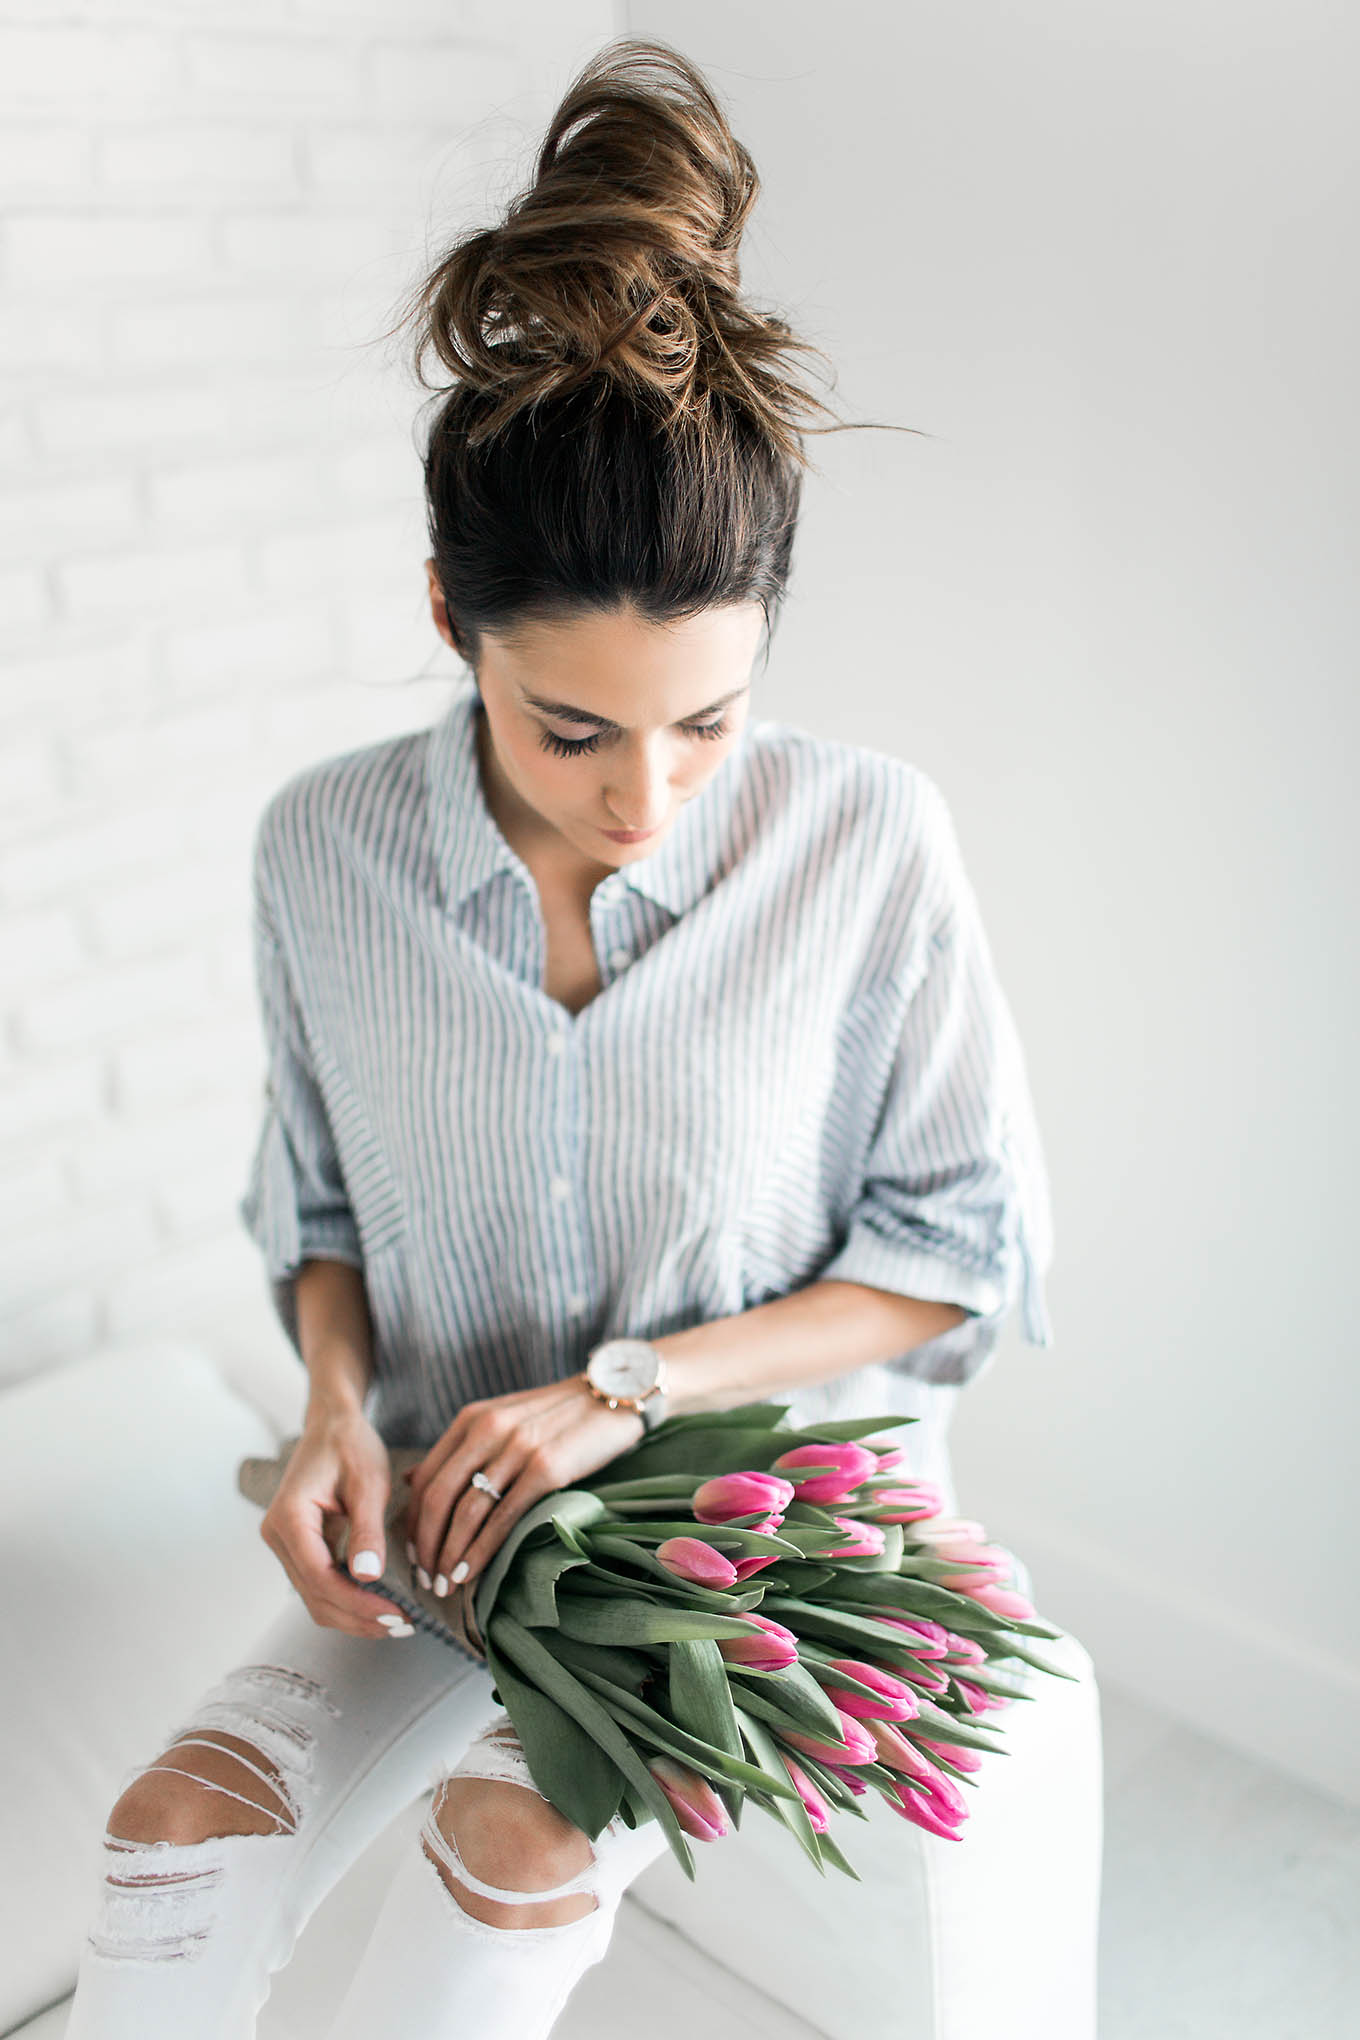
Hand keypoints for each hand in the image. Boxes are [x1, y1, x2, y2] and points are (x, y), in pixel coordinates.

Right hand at [259, 1410, 412, 1637]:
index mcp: (289, 1517)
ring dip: (353, 1615)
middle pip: (314, 1595)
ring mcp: (285, 1544)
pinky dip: (347, 1600)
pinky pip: (319, 1585)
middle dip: (358, 1617)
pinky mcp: (298, 1548)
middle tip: (403, 1624)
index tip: (395, 1614)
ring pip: (315, 1597)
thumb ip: (367, 1528)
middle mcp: (278, 1536)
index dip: (357, 1603)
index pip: (319, 1577)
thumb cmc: (351, 1445)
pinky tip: (380, 1603)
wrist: (333, 1425)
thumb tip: (368, 1575)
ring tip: (396, 1621)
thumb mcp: (368, 1482)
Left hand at [403, 1376, 643, 1596]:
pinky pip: (503, 1518)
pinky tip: (471, 1573)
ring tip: (445, 1585)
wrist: (612, 1396)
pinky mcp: (547, 1468)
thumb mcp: (499, 1420)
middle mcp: (488, 1430)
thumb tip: (410, 1480)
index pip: (425, 1477)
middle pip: (438, 1497)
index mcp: (471, 1419)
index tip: (411, 1554)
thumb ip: (458, 1449)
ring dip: (450, 1555)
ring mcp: (517, 1448)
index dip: (412, 1522)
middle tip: (425, 1579)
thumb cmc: (555, 1416)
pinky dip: (481, 1551)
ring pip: (467, 1511)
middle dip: (425, 1546)